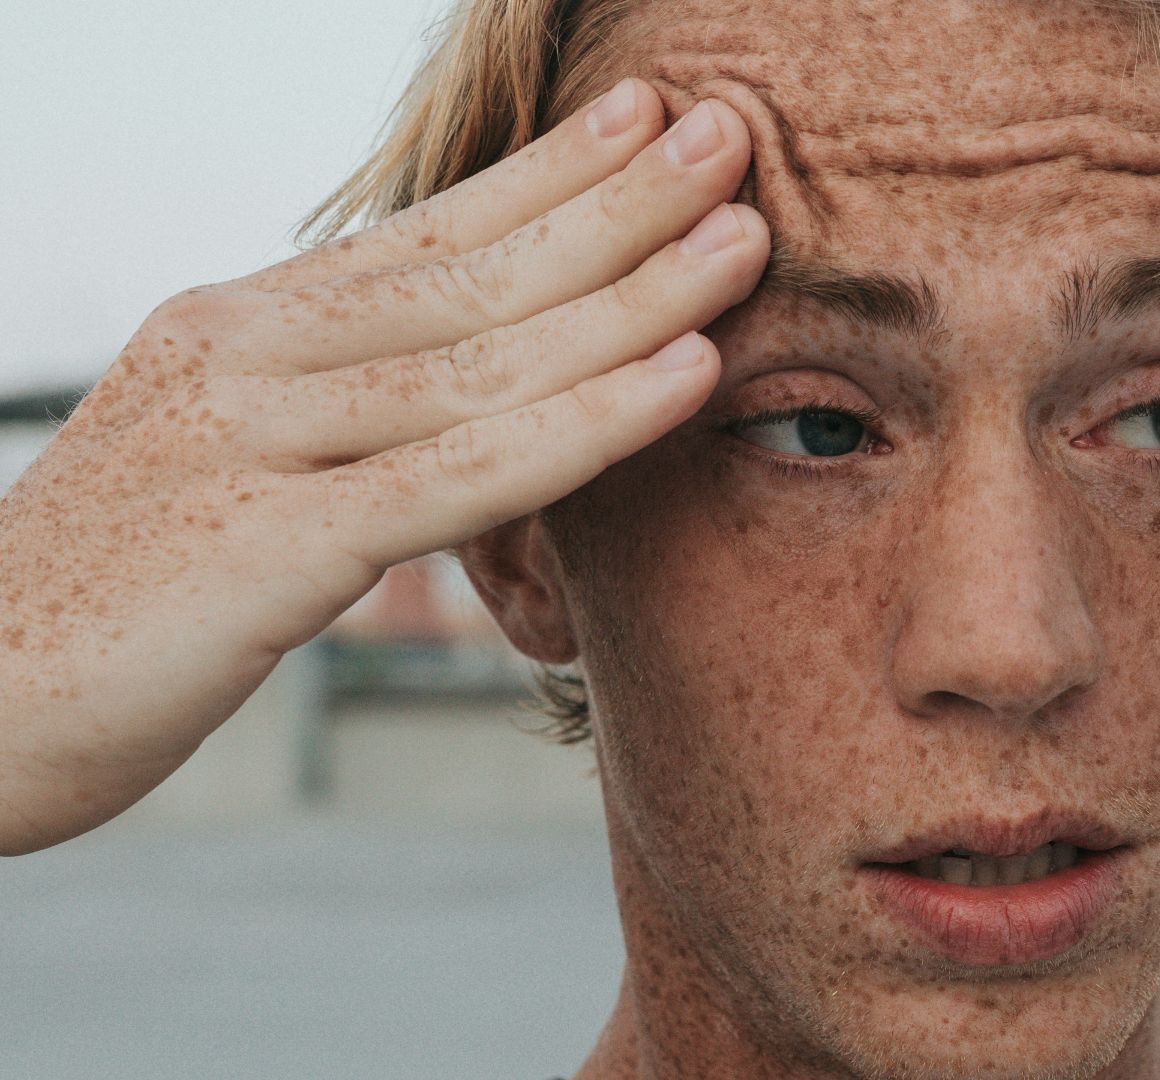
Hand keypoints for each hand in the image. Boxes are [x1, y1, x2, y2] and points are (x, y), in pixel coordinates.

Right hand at [0, 82, 768, 854]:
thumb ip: (333, 414)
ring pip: (483, 358)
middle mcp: (245, 358)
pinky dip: (587, 423)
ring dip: (633, 295)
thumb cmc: (112, 594)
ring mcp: (251, 444)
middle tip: (732, 137)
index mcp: (238, 329)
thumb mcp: (224, 466)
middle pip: (470, 272)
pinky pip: (460, 474)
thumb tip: (465, 388)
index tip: (644, 117)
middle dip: (616, 205)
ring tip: (744, 237)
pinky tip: (685, 377)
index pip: (422, 234)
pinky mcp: (264, 549)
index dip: (545, 175)